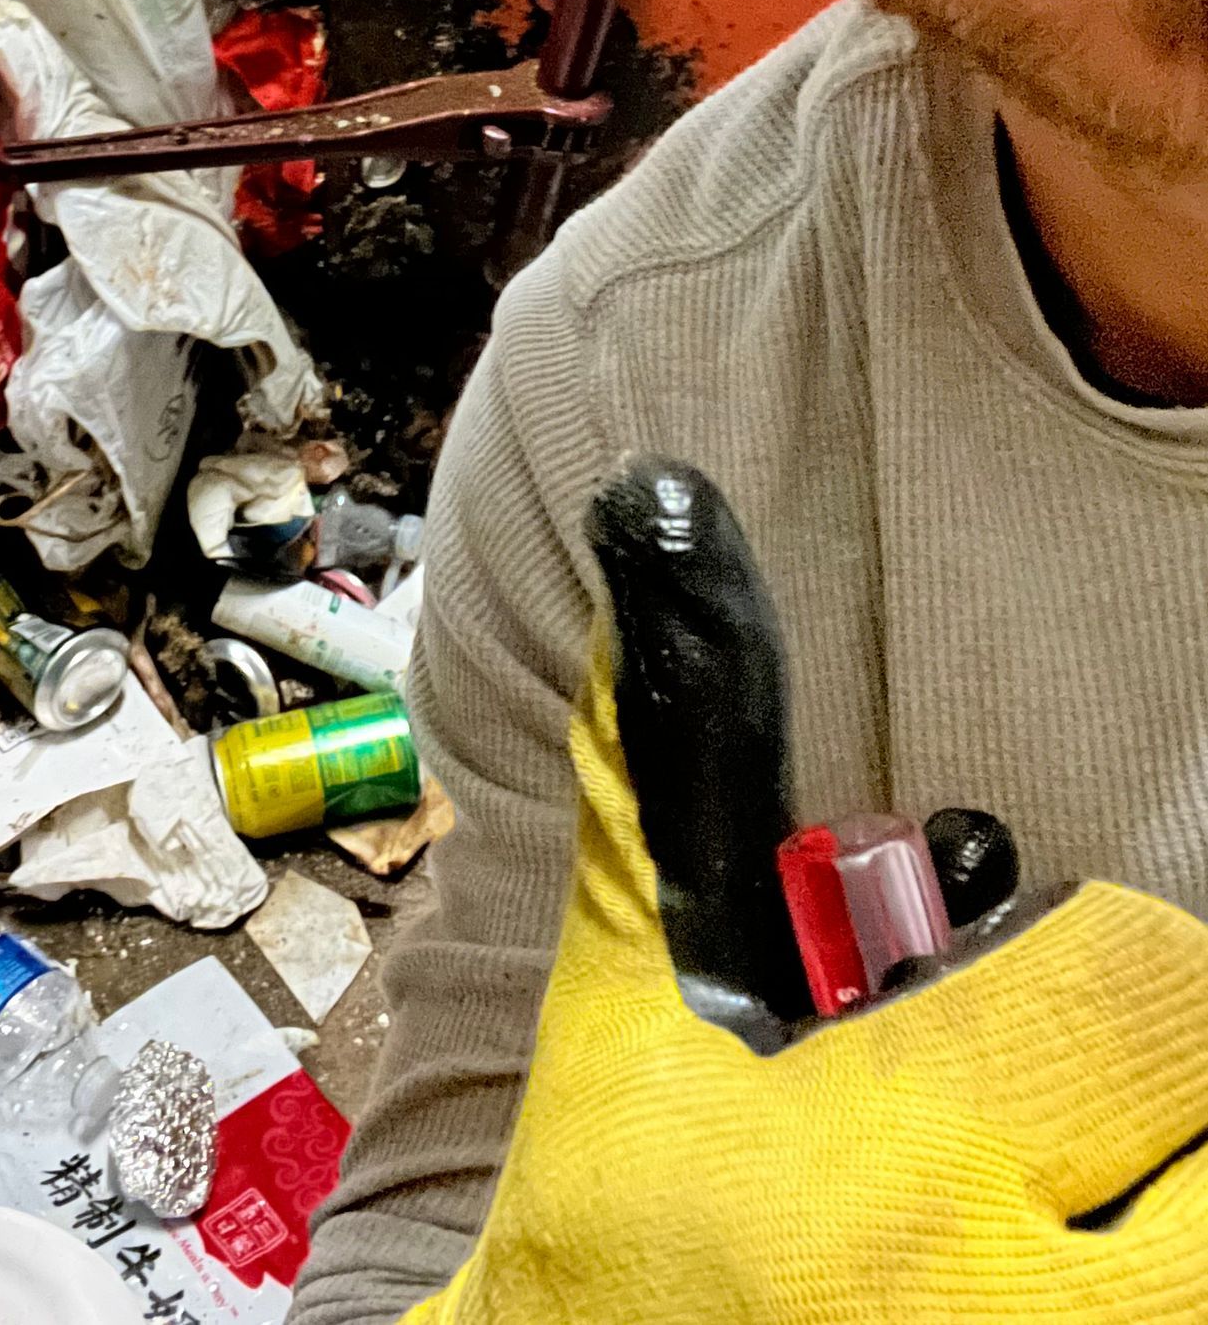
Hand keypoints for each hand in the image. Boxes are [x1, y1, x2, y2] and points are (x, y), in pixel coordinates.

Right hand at [400, 463, 1207, 1322]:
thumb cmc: (606, 1212)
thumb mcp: (632, 987)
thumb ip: (667, 765)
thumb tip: (658, 511)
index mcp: (900, 1157)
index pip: (1155, 988)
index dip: (1125, 968)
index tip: (1063, 983)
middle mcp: (1002, 1305)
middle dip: (1168, 1094)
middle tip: (1102, 1099)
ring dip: (1173, 1200)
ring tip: (1103, 1187)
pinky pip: (1187, 1313)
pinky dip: (1151, 1264)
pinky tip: (1086, 1251)